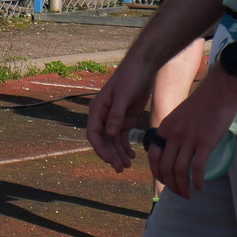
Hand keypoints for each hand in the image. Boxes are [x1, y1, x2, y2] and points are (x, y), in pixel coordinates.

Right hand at [86, 51, 157, 172]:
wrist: (143, 67)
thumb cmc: (131, 78)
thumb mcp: (124, 96)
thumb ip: (116, 115)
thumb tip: (109, 134)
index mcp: (98, 109)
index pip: (94, 133)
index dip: (100, 148)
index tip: (109, 160)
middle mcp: (103, 116)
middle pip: (103, 140)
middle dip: (111, 155)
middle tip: (121, 169)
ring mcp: (114, 119)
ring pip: (113, 142)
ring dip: (118, 154)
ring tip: (127, 166)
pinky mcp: (125, 120)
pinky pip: (122, 138)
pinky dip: (125, 147)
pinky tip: (132, 156)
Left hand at [152, 68, 236, 197]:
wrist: (219, 90)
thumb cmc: (202, 104)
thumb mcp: (179, 117)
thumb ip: (174, 133)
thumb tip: (174, 153)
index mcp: (165, 128)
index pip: (153, 157)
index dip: (158, 174)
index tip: (165, 183)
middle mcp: (174, 135)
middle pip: (166, 168)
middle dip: (171, 185)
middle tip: (180, 193)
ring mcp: (189, 139)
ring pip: (180, 171)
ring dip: (183, 187)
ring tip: (189, 194)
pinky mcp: (205, 142)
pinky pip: (198, 168)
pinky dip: (198, 181)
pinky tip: (200, 187)